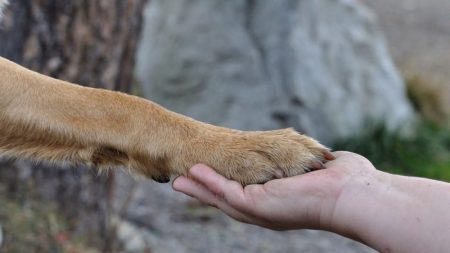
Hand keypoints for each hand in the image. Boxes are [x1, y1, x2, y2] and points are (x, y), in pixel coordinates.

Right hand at [172, 151, 376, 230]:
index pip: (244, 194)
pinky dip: (209, 183)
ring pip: (221, 199)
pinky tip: (193, 173)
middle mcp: (266, 210)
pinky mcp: (258, 205)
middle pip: (226, 201)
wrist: (353, 194)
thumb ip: (309, 164)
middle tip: (181, 183)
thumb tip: (322, 157)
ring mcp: (260, 210)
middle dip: (204, 191)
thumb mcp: (316, 169)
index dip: (224, 186)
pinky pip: (226, 192)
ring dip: (199, 188)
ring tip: (179, 179)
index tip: (208, 177)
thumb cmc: (344, 181)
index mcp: (277, 203)